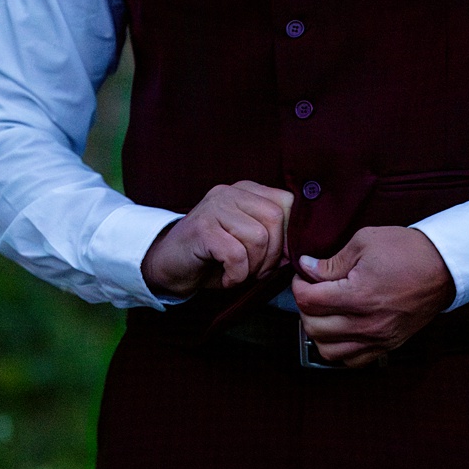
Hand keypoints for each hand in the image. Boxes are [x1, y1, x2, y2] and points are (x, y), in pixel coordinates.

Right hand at [142, 181, 293, 296]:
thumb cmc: (212, 257)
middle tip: (256, 271)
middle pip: (276, 219)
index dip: (289, 236)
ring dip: (253, 267)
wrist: (167, 265)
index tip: (279, 259)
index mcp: (246, 191)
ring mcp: (214, 207)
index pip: (288, 203)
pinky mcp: (202, 228)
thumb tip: (301, 249)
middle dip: (273, 255)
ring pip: (259, 237)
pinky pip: (236, 255)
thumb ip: (273, 237)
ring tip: (238, 273)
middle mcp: (230, 192)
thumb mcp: (247, 243)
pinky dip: (236, 275)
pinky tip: (226, 278)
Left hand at [292, 226, 455, 367]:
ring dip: (318, 332)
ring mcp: (379, 338)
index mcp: (359, 295)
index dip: (299, 287)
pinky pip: (352, 361)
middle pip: (314, 327)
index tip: (304, 277)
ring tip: (324, 313)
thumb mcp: (365, 242)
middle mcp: (367, 322)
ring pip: (328, 350)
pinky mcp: (388, 345)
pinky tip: (341, 330)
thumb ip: (331, 261)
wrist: (444, 267)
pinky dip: (339, 349)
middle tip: (312, 292)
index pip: (309, 301)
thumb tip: (306, 269)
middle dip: (305, 308)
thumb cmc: (407, 251)